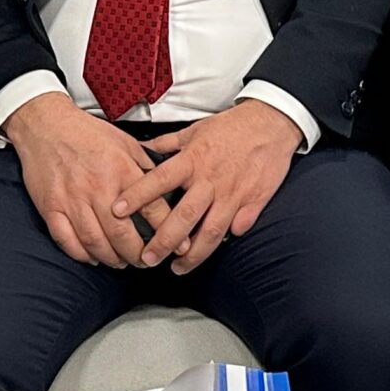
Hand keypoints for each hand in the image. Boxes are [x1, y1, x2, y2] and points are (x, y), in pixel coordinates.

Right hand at [6, 92, 167, 268]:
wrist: (46, 125)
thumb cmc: (88, 134)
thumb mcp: (125, 142)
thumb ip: (144, 166)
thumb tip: (166, 186)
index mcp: (122, 170)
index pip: (151, 208)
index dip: (167, 230)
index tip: (178, 245)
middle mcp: (98, 188)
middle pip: (122, 234)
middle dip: (137, 255)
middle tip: (146, 261)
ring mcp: (72, 200)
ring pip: (95, 242)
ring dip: (112, 258)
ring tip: (122, 262)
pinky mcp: (51, 207)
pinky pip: (67, 240)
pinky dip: (81, 254)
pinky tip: (93, 257)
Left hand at [110, 99, 301, 273]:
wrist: (272, 123)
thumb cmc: (231, 127)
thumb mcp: (195, 130)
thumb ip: (167, 144)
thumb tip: (141, 151)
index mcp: (193, 160)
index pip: (160, 179)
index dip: (138, 195)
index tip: (117, 211)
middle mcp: (211, 180)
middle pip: (184, 217)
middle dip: (164, 242)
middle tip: (147, 259)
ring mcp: (233, 194)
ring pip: (211, 231)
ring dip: (193, 254)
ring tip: (178, 267)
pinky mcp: (253, 202)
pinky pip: (239, 227)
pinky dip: (227, 240)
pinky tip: (212, 249)